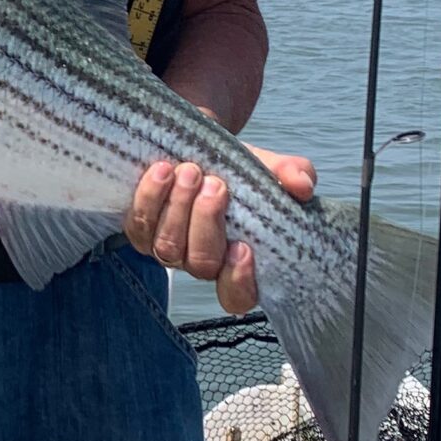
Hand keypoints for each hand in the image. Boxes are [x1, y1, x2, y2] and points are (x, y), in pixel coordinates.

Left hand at [125, 147, 316, 313]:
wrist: (198, 144)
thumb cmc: (238, 168)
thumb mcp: (268, 167)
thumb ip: (292, 174)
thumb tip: (302, 185)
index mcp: (238, 261)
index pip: (237, 296)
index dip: (239, 281)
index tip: (244, 246)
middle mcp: (201, 262)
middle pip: (200, 264)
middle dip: (206, 223)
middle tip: (215, 184)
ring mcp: (169, 248)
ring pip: (167, 247)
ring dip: (178, 207)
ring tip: (190, 171)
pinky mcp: (140, 230)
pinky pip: (137, 225)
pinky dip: (149, 197)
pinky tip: (162, 170)